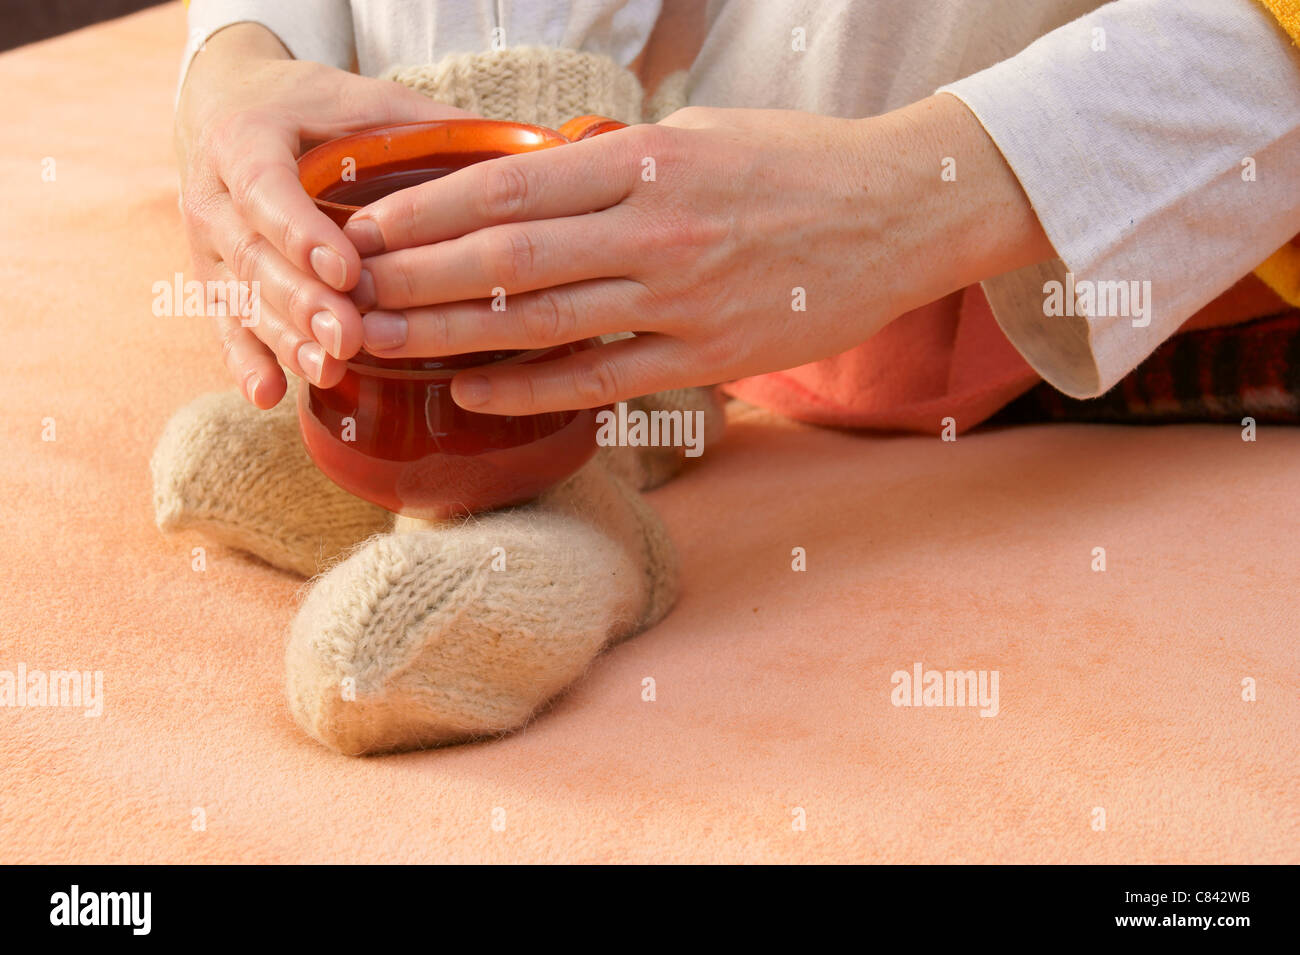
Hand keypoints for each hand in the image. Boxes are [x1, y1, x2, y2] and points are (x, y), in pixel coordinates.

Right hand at [176, 23, 468, 406]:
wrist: (225, 107)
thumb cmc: (309, 107)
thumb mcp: (360, 98)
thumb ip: (426, 124)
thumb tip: (529, 149)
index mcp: (243, 139)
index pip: (264, 188)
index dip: (301, 231)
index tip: (348, 269)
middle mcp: (213, 195)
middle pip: (252, 256)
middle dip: (302, 303)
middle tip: (350, 336)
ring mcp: (206, 245)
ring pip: (239, 298)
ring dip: (284, 339)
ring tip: (329, 369)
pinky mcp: (212, 281)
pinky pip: (223, 326)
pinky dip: (246, 363)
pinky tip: (271, 395)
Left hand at [342, 94, 1053, 414]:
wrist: (903, 214)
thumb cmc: (799, 165)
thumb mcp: (702, 135)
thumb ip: (619, 161)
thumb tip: (543, 176)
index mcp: (647, 165)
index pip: (507, 188)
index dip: (423, 211)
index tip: (361, 226)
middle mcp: (654, 233)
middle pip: (504, 261)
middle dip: (410, 279)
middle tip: (342, 294)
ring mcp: (680, 301)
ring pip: (540, 324)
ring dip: (448, 338)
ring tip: (379, 344)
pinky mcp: (706, 359)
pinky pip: (600, 379)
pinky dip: (529, 391)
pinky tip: (471, 392)